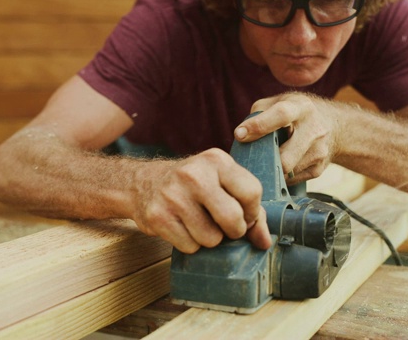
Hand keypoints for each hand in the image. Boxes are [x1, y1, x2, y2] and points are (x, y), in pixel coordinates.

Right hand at [132, 149, 270, 253]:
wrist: (142, 183)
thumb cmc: (191, 186)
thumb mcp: (220, 183)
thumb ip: (249, 210)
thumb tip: (265, 243)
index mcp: (216, 160)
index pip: (252, 192)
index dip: (252, 212)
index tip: (242, 215)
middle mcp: (194, 175)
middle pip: (233, 219)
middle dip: (234, 231)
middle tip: (224, 226)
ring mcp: (174, 196)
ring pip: (212, 239)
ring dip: (209, 239)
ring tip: (198, 224)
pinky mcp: (158, 216)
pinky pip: (190, 247)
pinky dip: (190, 244)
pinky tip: (182, 228)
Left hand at [234, 92, 339, 183]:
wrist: (336, 126)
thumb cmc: (297, 113)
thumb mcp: (280, 102)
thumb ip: (259, 113)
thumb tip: (242, 134)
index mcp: (301, 107)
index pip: (281, 115)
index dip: (259, 126)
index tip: (239, 135)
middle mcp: (314, 129)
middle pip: (285, 156)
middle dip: (264, 160)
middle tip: (251, 158)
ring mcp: (319, 152)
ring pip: (286, 171)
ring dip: (270, 168)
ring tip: (265, 160)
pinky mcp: (318, 169)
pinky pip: (290, 180)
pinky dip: (280, 175)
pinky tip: (278, 165)